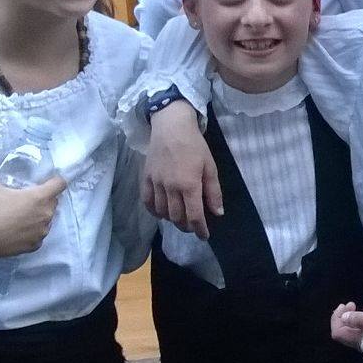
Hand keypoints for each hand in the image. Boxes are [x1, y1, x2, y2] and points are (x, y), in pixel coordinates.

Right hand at [0, 159, 67, 262]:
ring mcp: (42, 231)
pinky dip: (32, 233)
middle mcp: (46, 214)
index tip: (46, 182)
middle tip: (27, 200)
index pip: (60, 184)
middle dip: (44, 200)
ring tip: (21, 216)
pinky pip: (39, 236)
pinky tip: (19, 231)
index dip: (54, 182)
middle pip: (53, 202)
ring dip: (39, 217)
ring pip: (47, 220)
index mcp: (40, 197)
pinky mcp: (35, 245)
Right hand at [142, 102, 220, 237]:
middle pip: (177, 217)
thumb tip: (217, 213)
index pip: (194, 216)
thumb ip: (213, 192)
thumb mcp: (210, 167)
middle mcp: (170, 188)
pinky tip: (162, 212)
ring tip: (180, 218)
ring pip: (162, 212)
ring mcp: (155, 184)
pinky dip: (155, 211)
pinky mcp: (145, 178)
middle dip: (187, 226)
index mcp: (189, 185)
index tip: (204, 236)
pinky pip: (147, 202)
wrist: (171, 127)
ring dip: (172, 219)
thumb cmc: (195, 146)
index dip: (200, 229)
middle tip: (193, 226)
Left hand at [330, 301, 362, 347]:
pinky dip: (357, 324)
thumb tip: (343, 317)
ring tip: (356, 308)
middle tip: (350, 304)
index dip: (337, 318)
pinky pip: (359, 335)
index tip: (348, 304)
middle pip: (342, 334)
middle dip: (341, 317)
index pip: (338, 333)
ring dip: (349, 320)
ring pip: (350, 334)